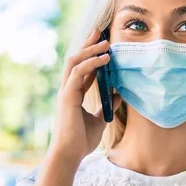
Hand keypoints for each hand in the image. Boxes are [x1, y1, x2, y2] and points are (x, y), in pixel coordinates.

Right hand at [50, 30, 121, 162]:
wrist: (71, 154)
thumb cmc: (82, 140)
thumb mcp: (100, 119)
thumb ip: (108, 105)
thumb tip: (119, 94)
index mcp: (74, 94)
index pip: (83, 68)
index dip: (92, 55)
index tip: (103, 44)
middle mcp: (68, 90)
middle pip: (76, 59)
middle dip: (88, 45)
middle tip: (100, 32)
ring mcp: (66, 92)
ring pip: (75, 62)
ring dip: (90, 50)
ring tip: (106, 42)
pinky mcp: (68, 96)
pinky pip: (78, 73)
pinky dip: (91, 63)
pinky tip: (104, 59)